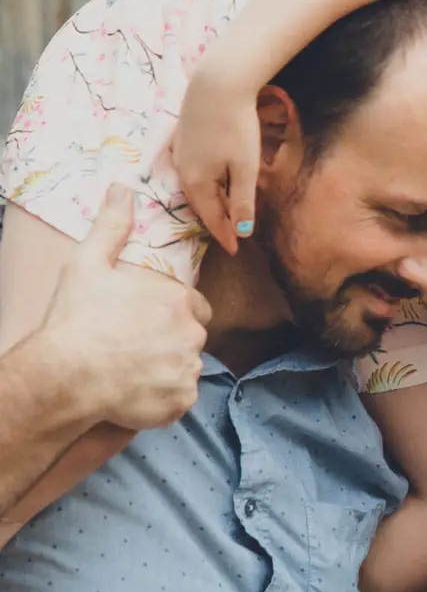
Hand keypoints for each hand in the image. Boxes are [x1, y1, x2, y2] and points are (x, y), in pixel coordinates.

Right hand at [42, 185, 209, 429]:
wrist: (67, 374)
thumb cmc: (77, 317)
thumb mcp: (89, 263)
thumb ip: (112, 226)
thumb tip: (122, 189)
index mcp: (177, 299)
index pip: (194, 306)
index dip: (172, 313)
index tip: (146, 321)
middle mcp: (192, 334)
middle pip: (191, 338)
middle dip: (170, 341)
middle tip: (133, 347)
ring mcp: (189, 370)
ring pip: (185, 368)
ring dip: (166, 369)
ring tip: (130, 371)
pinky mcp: (181, 402)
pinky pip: (179, 399)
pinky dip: (162, 398)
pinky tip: (134, 392)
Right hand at [173, 58, 262, 253]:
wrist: (218, 82)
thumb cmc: (235, 125)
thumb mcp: (245, 168)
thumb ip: (242, 202)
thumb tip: (241, 231)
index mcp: (197, 182)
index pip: (211, 218)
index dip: (224, 235)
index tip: (235, 250)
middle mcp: (182, 169)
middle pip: (200, 203)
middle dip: (215, 220)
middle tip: (230, 233)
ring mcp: (179, 151)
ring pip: (195, 185)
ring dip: (209, 199)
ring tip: (224, 209)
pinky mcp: (182, 135)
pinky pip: (192, 168)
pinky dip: (204, 180)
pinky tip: (212, 178)